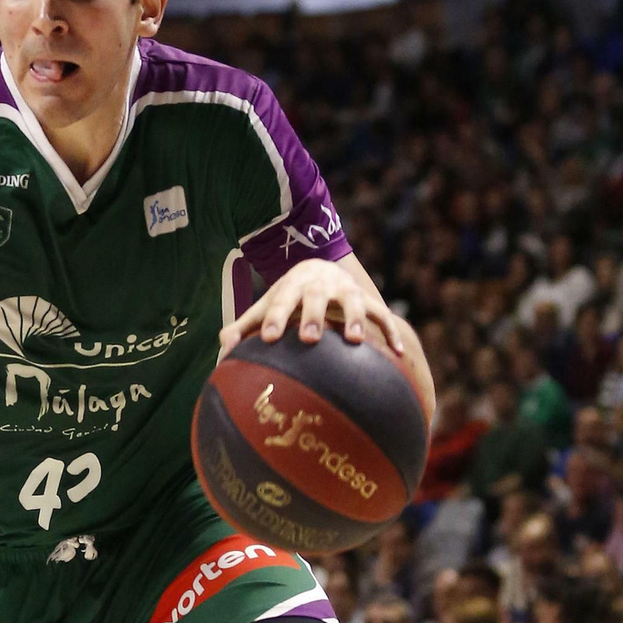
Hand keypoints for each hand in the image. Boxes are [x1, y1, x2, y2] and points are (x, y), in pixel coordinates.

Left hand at [219, 259, 406, 361]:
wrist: (322, 268)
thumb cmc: (288, 300)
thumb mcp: (266, 308)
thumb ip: (244, 328)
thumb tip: (223, 351)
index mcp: (291, 287)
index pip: (280, 302)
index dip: (274, 319)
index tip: (268, 339)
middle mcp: (320, 286)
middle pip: (316, 298)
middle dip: (312, 316)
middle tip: (307, 338)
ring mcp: (346, 292)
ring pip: (352, 302)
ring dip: (353, 319)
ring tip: (353, 340)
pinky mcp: (367, 301)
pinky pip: (382, 316)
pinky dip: (391, 332)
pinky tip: (399, 354)